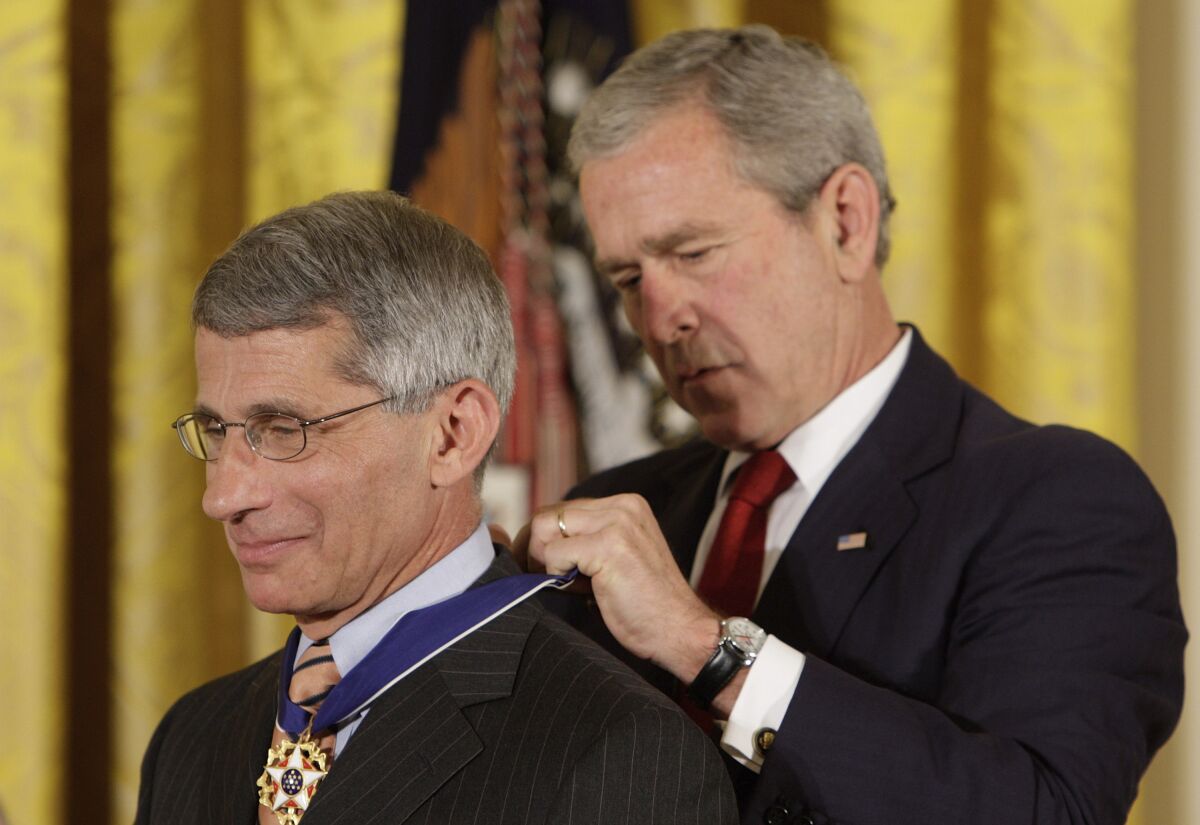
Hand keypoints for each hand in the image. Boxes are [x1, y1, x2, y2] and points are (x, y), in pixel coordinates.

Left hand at [524, 494, 720, 682]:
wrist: (680, 630)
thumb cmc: (646, 604)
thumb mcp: (617, 558)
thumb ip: (588, 540)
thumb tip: (539, 541)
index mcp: (626, 505)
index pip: (563, 509)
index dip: (544, 539)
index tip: (540, 566)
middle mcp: (622, 506)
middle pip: (549, 514)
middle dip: (535, 549)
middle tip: (542, 578)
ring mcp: (616, 523)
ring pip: (546, 528)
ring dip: (543, 561)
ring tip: (562, 584)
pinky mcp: (609, 545)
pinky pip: (554, 553)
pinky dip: (555, 575)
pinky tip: (578, 591)